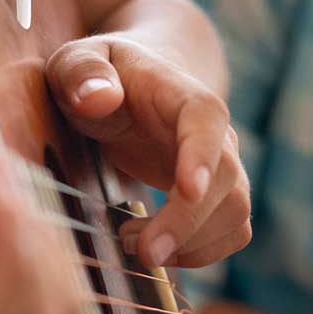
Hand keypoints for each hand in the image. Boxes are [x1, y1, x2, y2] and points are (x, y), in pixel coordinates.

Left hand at [45, 32, 250, 268]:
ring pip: (236, 213)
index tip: (186, 190)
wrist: (132, 86)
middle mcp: (215, 132)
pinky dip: (198, 253)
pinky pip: (230, 233)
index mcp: (181, 93)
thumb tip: (98, 98)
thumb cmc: (101, 75)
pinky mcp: (216, 196)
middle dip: (187, 223)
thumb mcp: (76, 60)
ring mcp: (221, 166)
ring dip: (191, 244)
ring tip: (131, 244)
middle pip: (227, 181)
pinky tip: (151, 248)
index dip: (202, 155)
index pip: (206, 119)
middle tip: (139, 251)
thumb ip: (82, 72)